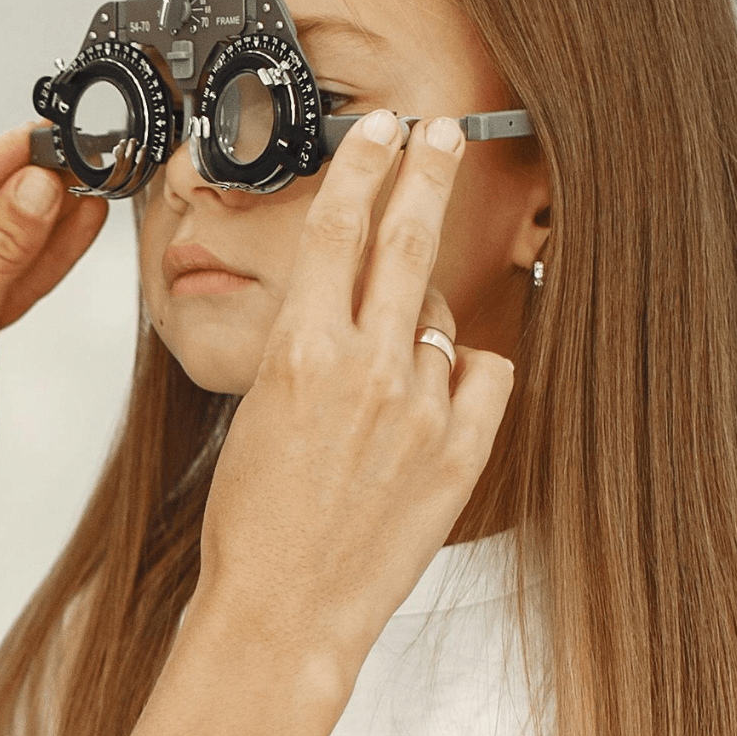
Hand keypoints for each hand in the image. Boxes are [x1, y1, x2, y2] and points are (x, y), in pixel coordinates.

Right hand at [193, 110, 514, 665]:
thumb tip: (360, 302)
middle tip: (441, 133)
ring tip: (391, 359)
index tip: (380, 128)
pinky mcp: (460, 454)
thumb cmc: (253, 516)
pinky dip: (463, 371)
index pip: (337, 224)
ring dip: (422, 317)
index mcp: (301, 349)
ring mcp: (420, 410)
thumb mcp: (259, 405)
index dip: (362, 163)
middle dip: (426, 171)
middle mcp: (366, 368)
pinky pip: (483, 374)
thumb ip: (313, 344)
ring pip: (442, 315)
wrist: (283, 607)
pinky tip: (437, 393)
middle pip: (405, 238)